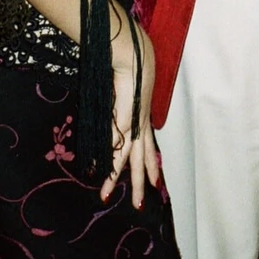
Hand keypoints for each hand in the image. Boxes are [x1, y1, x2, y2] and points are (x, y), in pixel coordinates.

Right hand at [100, 6, 158, 209]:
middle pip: (142, 159)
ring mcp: (134, 123)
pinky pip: (117, 147)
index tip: (154, 182)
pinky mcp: (124, 120)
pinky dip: (111, 163)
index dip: (148, 165)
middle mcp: (140, 123)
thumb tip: (119, 108)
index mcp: (142, 117)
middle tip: (140, 205)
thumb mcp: (126, 88)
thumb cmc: (130, 65)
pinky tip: (105, 178)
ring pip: (131, 159)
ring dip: (127, 181)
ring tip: (123, 200)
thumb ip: (121, 101)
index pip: (146, 147)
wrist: (133, 54)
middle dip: (141, 183)